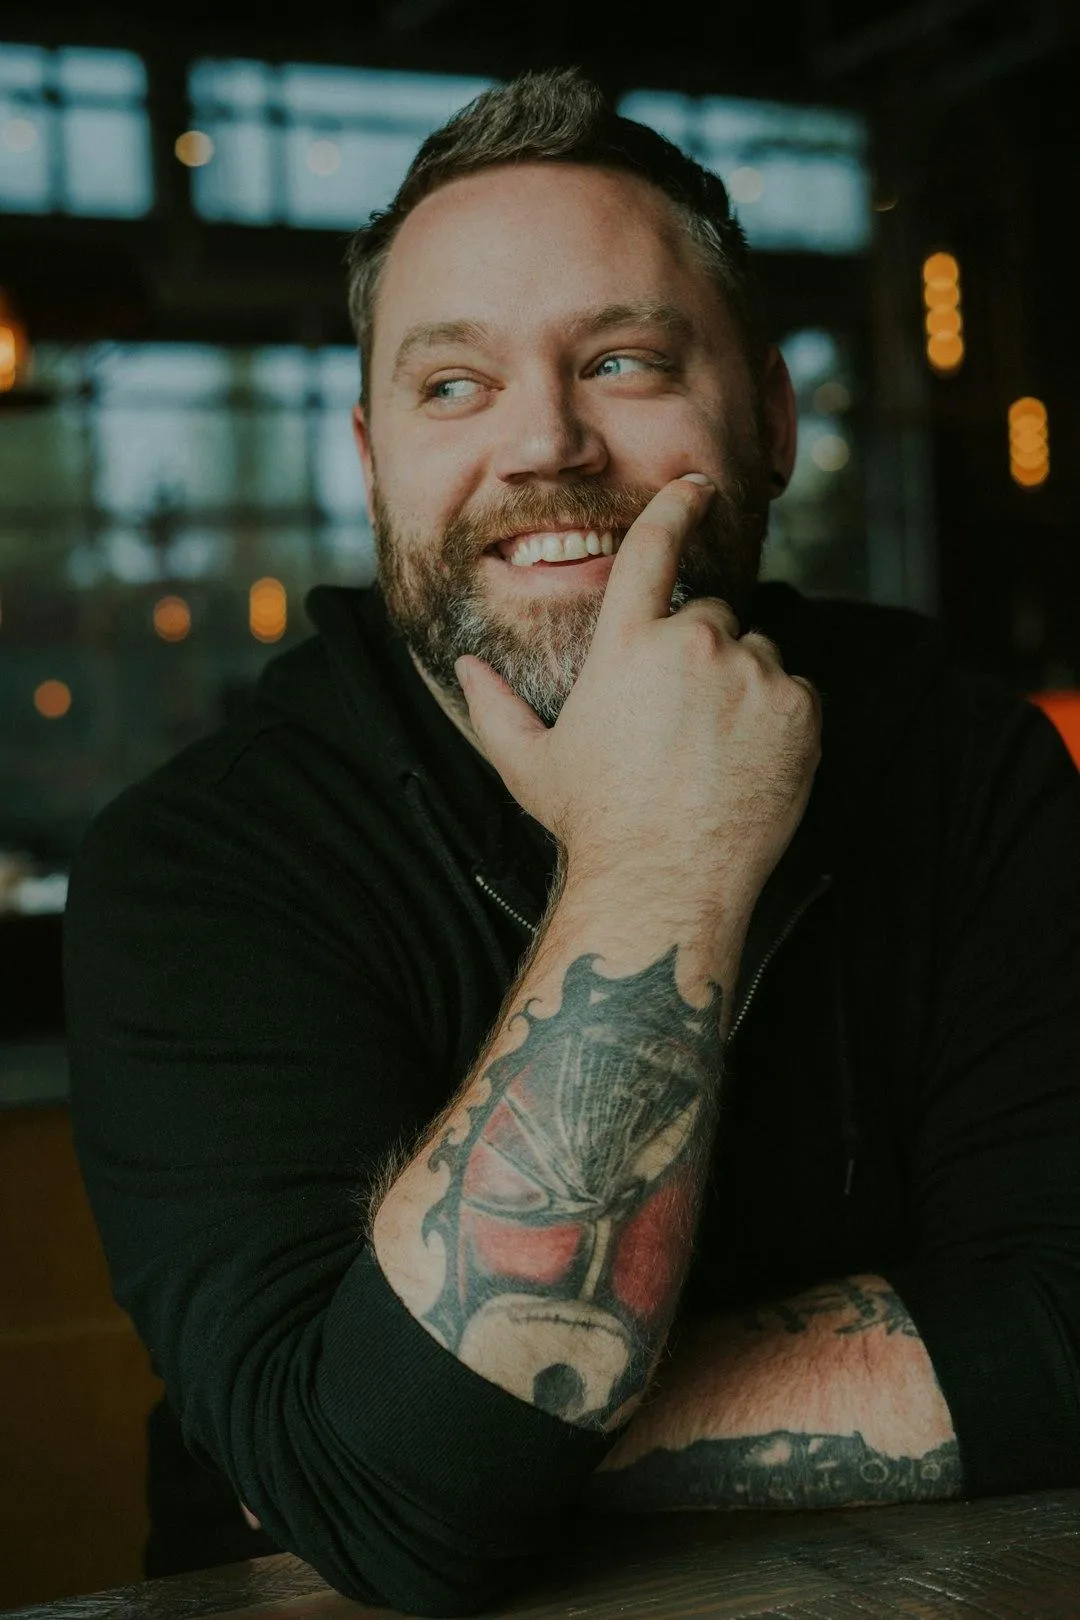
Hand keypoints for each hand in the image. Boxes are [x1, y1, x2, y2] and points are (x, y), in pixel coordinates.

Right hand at [455, 475, 821, 918]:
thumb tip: (462, 666)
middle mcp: (693, 644)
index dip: (675, 508)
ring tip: (711, 751)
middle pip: (709, 617)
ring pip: (755, 653)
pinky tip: (746, 764)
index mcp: (627, 644)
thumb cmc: (594, 825)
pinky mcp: (798, 710)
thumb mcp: (530, 765)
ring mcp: (752, 675)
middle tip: (678, 723)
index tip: (697, 485)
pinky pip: (793, 692)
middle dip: (698, 654)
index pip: (654, 548)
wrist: (666, 884)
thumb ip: (495, 707)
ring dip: (739, 684)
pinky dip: (778, 718)